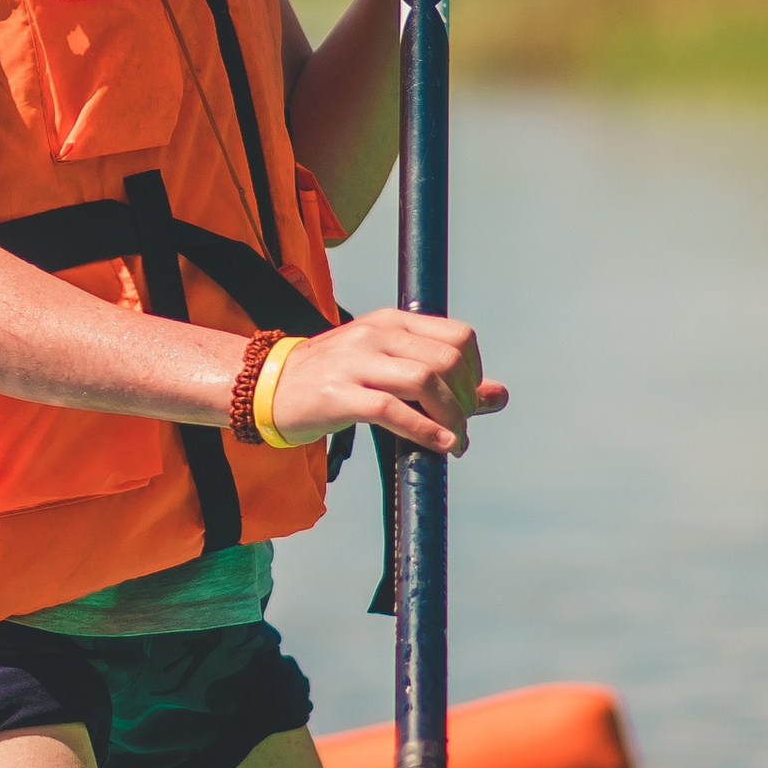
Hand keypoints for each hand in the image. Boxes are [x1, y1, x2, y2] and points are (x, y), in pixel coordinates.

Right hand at [263, 311, 506, 455]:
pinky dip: (424, 430)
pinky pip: (392, 410)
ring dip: (451, 418)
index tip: (467, 400)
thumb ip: (442, 378)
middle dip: (465, 400)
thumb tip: (501, 395)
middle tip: (461, 428)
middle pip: (447, 360)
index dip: (475, 372)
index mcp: (391, 321)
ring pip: (425, 381)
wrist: (266, 386)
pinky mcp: (338, 395)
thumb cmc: (332, 378)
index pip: (458, 336)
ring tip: (453, 442)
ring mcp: (356, 361)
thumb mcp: (388, 367)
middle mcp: (376, 334)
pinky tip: (439, 445)